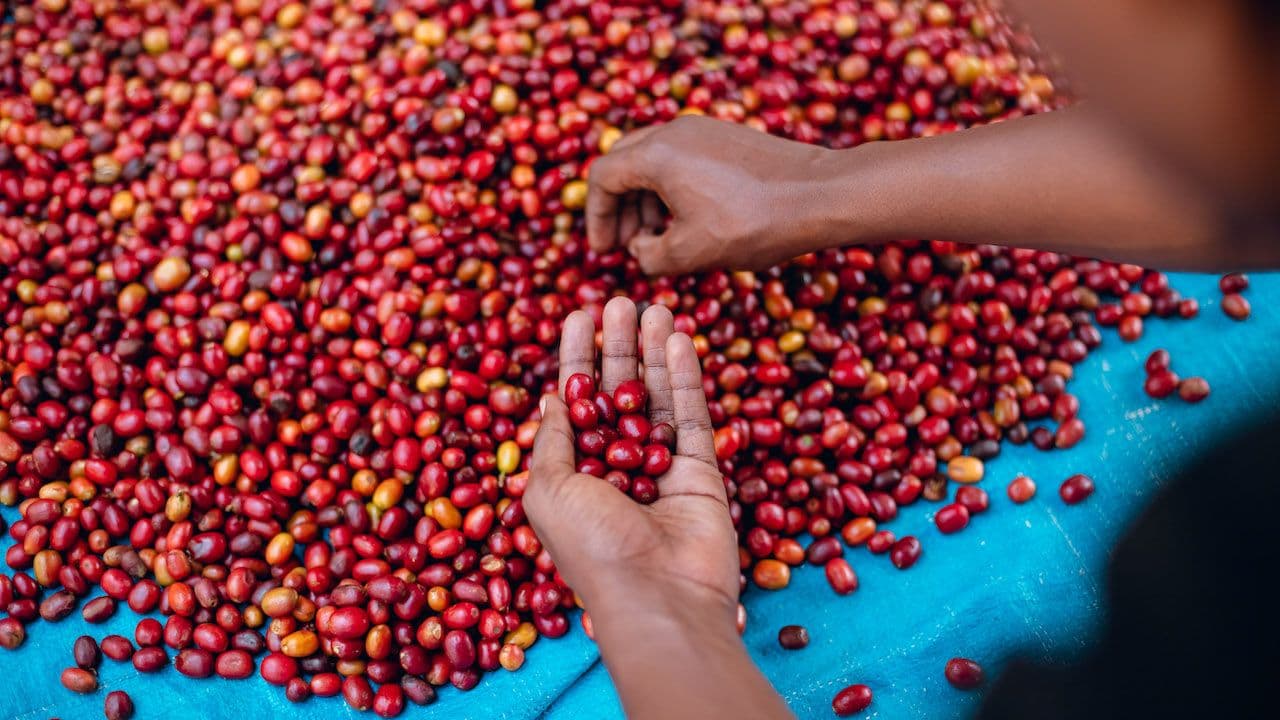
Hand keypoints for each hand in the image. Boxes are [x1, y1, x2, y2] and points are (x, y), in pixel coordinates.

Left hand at [523, 297, 739, 626]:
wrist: (657, 597)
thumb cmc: (591, 547)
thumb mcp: (548, 490)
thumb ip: (554, 439)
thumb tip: (551, 398)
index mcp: (574, 472)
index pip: (574, 402)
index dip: (576, 358)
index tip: (579, 314)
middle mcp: (617, 467)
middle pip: (617, 392)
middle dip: (617, 346)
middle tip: (620, 300)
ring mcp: (661, 469)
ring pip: (658, 397)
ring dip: (653, 351)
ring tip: (654, 307)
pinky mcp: (700, 473)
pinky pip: (692, 416)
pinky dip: (686, 377)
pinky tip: (679, 339)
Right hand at [586, 115, 839, 274]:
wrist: (820, 194)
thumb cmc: (753, 224)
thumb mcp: (690, 254)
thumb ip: (648, 256)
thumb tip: (639, 250)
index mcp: (655, 154)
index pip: (602, 178)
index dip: (596, 218)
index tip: (604, 251)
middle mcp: (674, 131)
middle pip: (624, 162)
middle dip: (618, 206)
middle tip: (625, 244)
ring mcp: (703, 129)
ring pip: (653, 160)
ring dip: (645, 199)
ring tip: (656, 239)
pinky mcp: (726, 137)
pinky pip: (682, 158)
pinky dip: (672, 188)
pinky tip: (688, 220)